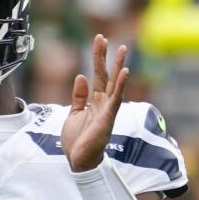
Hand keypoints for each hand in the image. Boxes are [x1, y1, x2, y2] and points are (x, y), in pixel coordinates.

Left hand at [61, 34, 128, 172]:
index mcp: (94, 101)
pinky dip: (120, 86)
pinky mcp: (108, 118)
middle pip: (105, 75)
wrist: (79, 161)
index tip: (99, 40)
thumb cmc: (78, 141)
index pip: (97, 75)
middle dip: (104, 56)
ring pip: (114, 84)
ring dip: (118, 66)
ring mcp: (107, 110)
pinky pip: (116, 99)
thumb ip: (78, 96)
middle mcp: (103, 103)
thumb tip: (81, 76)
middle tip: (104, 37)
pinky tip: (125, 72)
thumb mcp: (73, 113)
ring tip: (122, 49)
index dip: (97, 58)